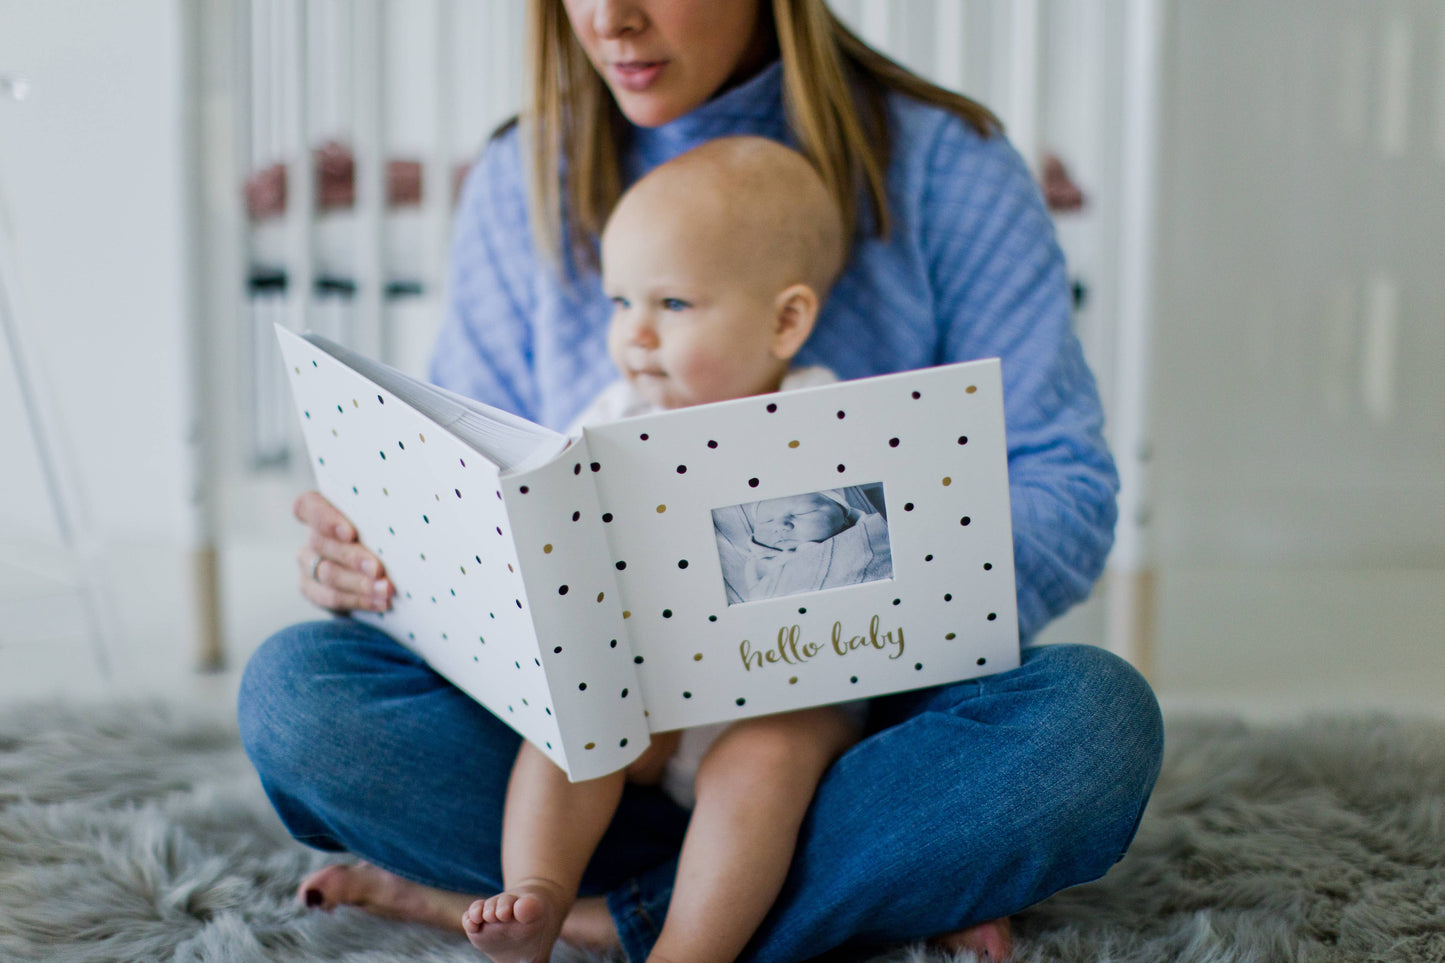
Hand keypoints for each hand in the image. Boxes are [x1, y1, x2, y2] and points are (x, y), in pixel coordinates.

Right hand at [293, 490, 391, 612]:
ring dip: (359, 584)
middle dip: (352, 558)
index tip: (350, 533)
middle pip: (321, 544)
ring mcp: (309, 563)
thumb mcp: (381, 521)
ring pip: (327, 574)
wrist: (377, 568)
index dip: (325, 519)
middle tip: (377, 569)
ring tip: (385, 589)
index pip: (308, 506)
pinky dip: (358, 601)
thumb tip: (408, 513)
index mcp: (322, 510)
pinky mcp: (312, 589)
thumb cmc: (383, 533)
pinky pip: (329, 598)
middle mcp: (312, 536)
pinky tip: (379, 602)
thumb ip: (382, 517)